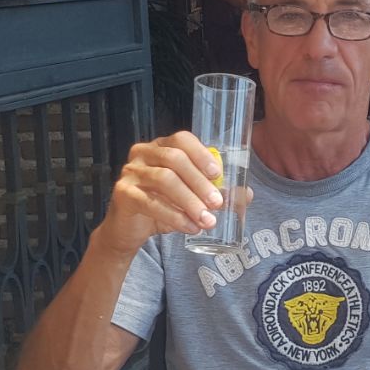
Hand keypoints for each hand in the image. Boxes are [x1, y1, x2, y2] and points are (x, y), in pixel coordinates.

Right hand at [90, 132, 243, 256]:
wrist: (128, 230)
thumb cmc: (161, 207)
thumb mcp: (190, 198)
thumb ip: (215, 193)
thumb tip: (247, 194)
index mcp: (161, 147)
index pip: (182, 140)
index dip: (201, 154)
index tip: (218, 173)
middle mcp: (143, 153)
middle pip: (175, 159)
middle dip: (200, 182)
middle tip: (218, 203)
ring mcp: (131, 172)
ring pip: (164, 179)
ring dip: (190, 201)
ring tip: (207, 220)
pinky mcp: (123, 193)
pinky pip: (150, 202)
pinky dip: (174, 216)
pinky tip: (190, 227)